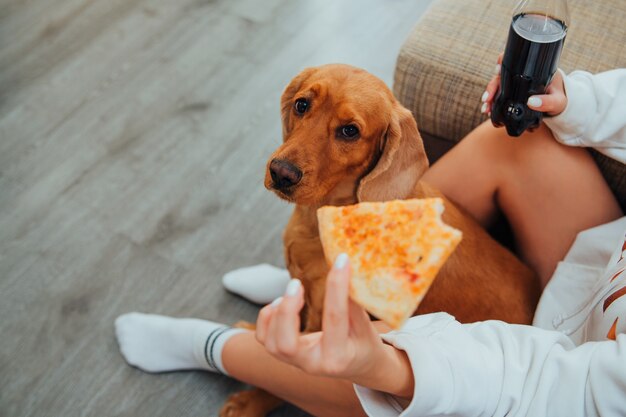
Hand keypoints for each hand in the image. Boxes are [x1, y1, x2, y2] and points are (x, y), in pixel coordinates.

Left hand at [255, 254, 413, 396]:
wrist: (357, 365)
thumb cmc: (363, 341)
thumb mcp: (366, 324)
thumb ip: (353, 301)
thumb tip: (343, 265)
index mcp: (339, 357)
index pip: (334, 318)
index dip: (337, 286)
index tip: (341, 260)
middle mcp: (313, 364)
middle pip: (286, 344)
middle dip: (287, 311)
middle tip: (297, 283)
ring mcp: (296, 362)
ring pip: (272, 343)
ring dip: (277, 313)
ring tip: (293, 290)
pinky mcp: (284, 355)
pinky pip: (264, 338)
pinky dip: (267, 317)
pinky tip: (280, 302)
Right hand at [481, 53, 567, 116]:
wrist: (559, 107)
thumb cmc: (560, 100)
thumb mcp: (557, 101)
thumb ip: (548, 102)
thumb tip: (531, 102)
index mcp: (533, 69)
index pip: (515, 58)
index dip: (503, 60)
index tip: (498, 69)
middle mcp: (521, 74)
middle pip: (501, 74)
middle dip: (492, 86)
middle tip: (487, 98)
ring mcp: (515, 83)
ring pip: (497, 85)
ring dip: (489, 96)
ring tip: (486, 108)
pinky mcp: (512, 93)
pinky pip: (498, 95)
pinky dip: (491, 102)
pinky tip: (487, 110)